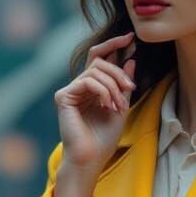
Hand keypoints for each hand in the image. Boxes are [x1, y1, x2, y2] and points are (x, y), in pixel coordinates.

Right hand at [54, 32, 137, 172]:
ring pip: (96, 70)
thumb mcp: (121, 107)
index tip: (132, 38)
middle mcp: (79, 86)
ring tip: (119, 106)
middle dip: (119, 72)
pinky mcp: (63, 96)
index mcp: (92, 88)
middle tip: (131, 86)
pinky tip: (107, 106)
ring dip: (113, 86)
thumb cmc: (104, 138)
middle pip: (100, 61)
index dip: (114, 44)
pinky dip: (102, 91)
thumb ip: (123, 85)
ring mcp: (70, 90)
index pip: (101, 58)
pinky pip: (87, 81)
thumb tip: (130, 60)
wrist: (91, 158)